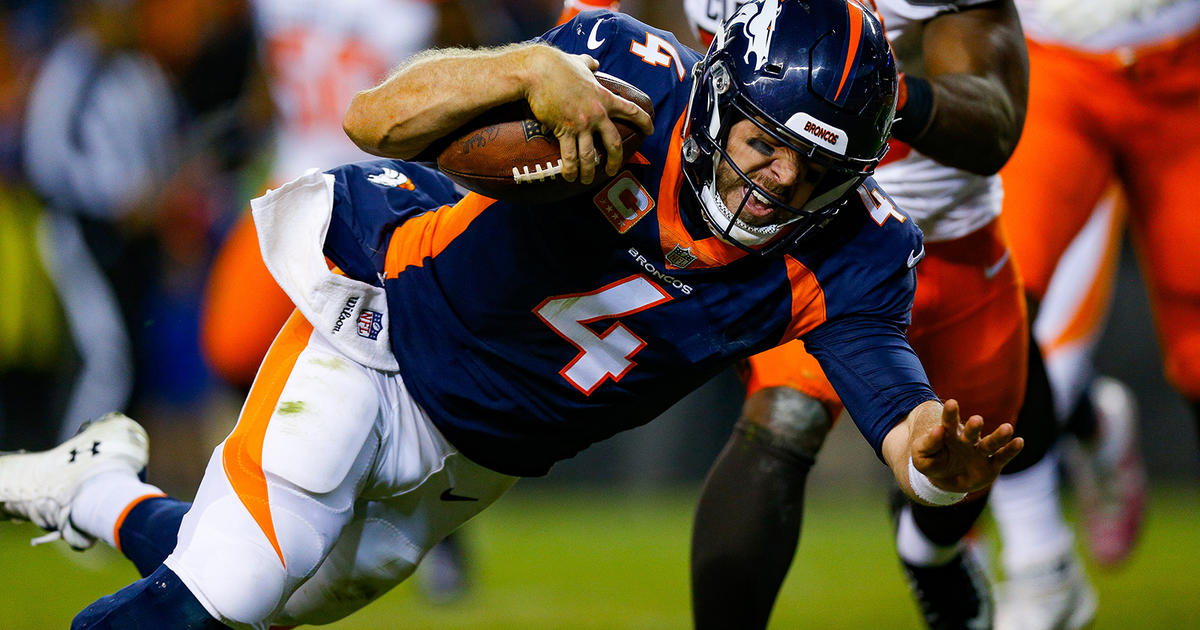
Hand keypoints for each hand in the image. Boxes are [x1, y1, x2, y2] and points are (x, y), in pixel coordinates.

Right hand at [524, 49, 653, 183]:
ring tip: (585, 180)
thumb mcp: (579, 62)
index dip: (644, 122)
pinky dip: (570, 170)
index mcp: (604, 97)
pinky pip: (570, 156)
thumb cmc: (557, 64)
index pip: (632, 111)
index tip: (651, 131)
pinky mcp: (564, 130)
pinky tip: (569, 177)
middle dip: (615, 160)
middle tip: (613, 171)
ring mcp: (581, 124)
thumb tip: (594, 62)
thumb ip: (589, 64)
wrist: (538, 71)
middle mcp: (597, 113)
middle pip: (614, 143)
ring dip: (589, 171)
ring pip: (591, 156)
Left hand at [911, 399, 1023, 494]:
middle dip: (974, 427)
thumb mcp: (921, 458)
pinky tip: (1019, 441)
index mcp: (949, 435)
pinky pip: (1001, 457)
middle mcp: (966, 441)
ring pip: (989, 444)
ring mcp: (979, 453)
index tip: (951, 403)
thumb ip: (928, 444)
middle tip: (977, 420)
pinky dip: (1010, 450)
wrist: (944, 480)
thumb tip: (938, 429)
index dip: (950, 413)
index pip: (948, 422)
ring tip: (1008, 428)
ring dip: (998, 436)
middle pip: (971, 432)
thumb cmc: (932, 463)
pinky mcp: (990, 466)